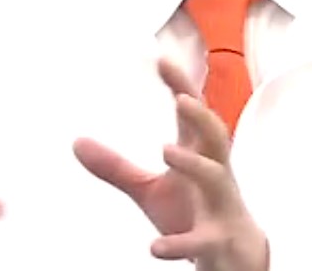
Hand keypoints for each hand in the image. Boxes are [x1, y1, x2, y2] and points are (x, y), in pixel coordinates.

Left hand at [73, 58, 269, 270]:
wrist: (235, 257)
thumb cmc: (196, 212)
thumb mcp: (150, 189)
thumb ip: (116, 167)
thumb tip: (77, 142)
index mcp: (199, 156)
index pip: (193, 116)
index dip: (181, 86)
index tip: (163, 60)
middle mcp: (215, 174)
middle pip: (216, 137)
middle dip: (202, 116)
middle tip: (181, 99)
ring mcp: (220, 206)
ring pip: (216, 178)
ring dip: (195, 164)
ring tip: (166, 150)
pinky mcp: (218, 241)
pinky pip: (203, 240)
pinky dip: (180, 243)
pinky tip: (155, 246)